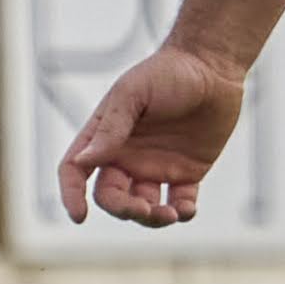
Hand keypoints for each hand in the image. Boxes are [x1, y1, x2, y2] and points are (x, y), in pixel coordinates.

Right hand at [57, 45, 245, 227]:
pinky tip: (187, 210)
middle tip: (144, 209)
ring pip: (144, 207)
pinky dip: (182, 213)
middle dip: (123, 209)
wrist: (213, 65)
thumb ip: (111, 127)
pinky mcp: (187, 172)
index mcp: (105, 137)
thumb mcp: (134, 93)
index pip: (76, 171)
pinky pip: (180, 203)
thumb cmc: (168, 72)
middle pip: (111, 196)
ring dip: (152, 218)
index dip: (71, 195)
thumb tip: (85, 160)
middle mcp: (127, 157)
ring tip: (170, 214)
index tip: (79, 215)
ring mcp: (156, 166)